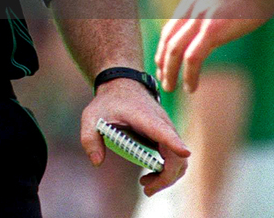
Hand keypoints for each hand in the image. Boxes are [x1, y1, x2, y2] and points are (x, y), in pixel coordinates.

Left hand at [81, 77, 189, 196]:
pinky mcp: (167, 135)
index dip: (174, 143)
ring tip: (146, 184)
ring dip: (167, 177)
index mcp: (145, 117)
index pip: (163, 130)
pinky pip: (175, 157)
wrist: (123, 84)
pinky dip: (167, 171)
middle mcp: (162, 124)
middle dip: (166, 177)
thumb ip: (89, 138)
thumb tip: (97, 162)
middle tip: (146, 189)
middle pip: (176, 154)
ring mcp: (167, 130)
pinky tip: (150, 174)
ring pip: (179, 159)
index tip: (184, 152)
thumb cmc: (108, 102)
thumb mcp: (91, 115)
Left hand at [155, 0, 273, 93]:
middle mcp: (193, 3)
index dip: (168, 39)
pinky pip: (193, 57)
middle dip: (162, 58)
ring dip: (170, 71)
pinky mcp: (212, 30)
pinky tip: (191, 87)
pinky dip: (189, 75)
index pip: (174, 19)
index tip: (165, 54)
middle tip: (161, 74)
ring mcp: (200, 16)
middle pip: (169, 35)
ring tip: (169, 87)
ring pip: (174, 49)